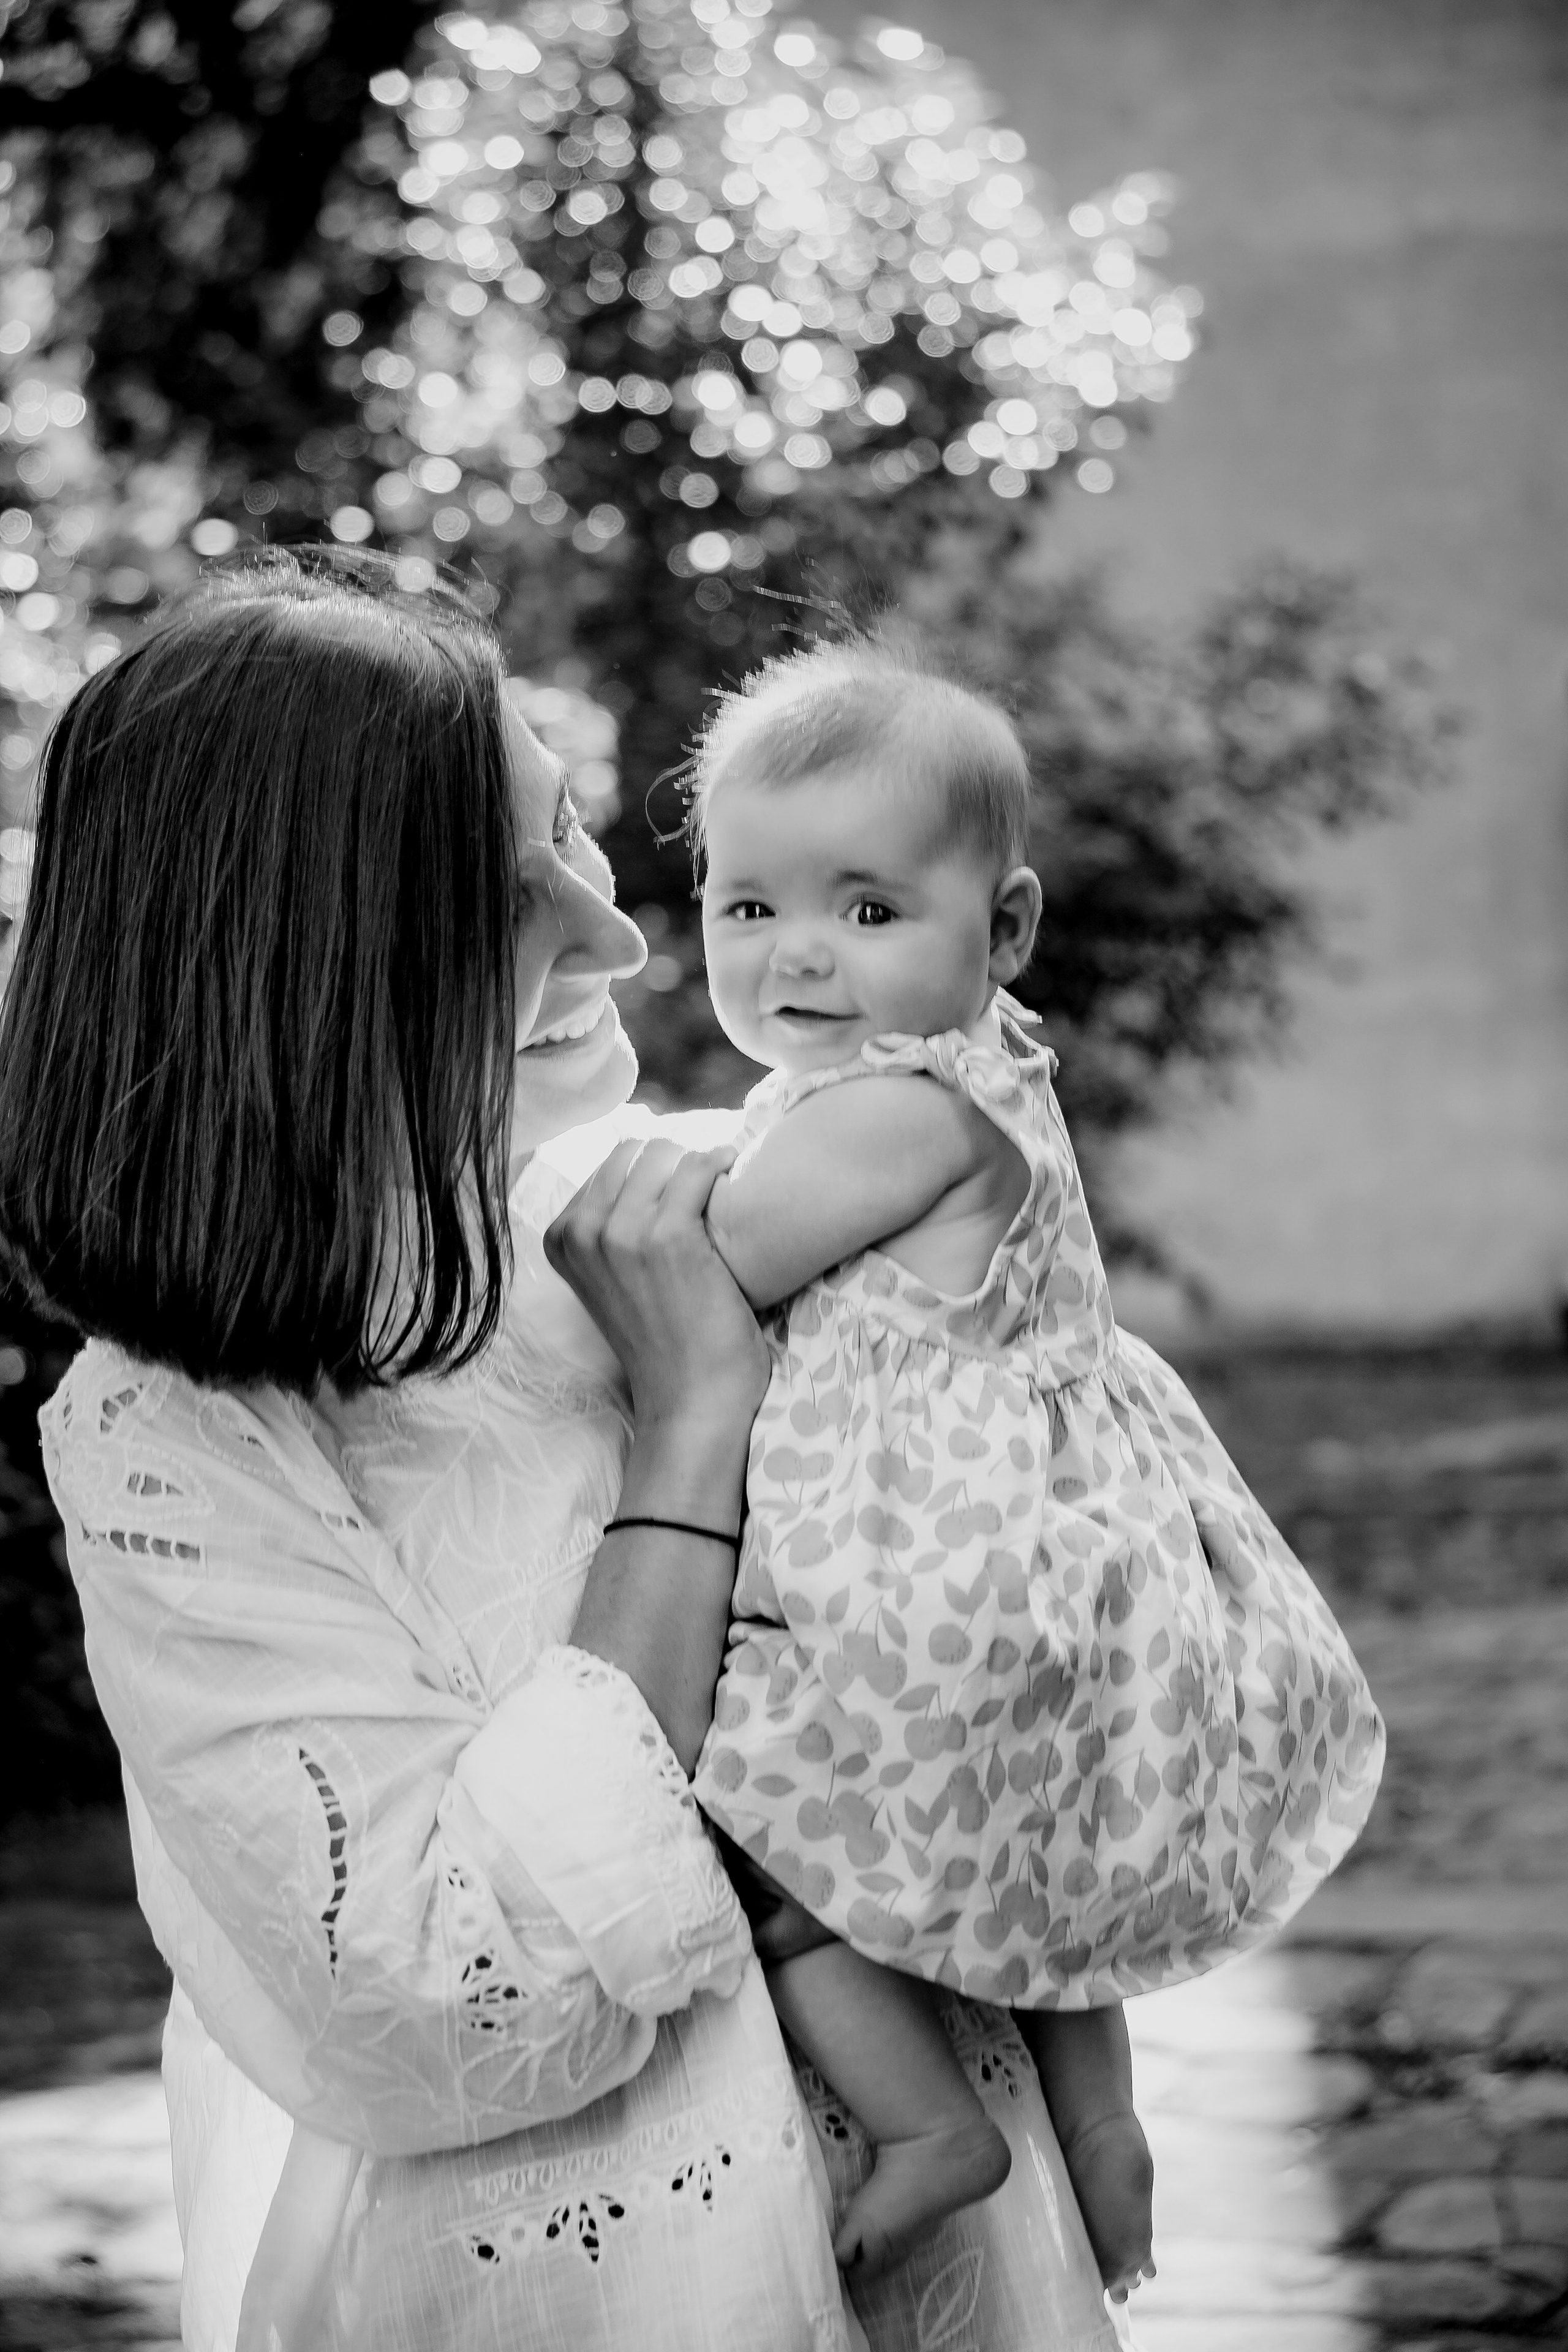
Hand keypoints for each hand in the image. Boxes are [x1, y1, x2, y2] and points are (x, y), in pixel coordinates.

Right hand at [544, 1138, 768, 1437]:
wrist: (692, 1399)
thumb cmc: (666, 1343)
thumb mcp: (613, 1282)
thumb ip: (610, 1231)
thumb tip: (646, 1167)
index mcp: (562, 1239)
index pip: (610, 1163)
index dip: (652, 1169)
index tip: (681, 1188)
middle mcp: (583, 1232)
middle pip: (636, 1150)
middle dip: (675, 1161)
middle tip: (706, 1188)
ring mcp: (621, 1233)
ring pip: (667, 1153)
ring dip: (700, 1164)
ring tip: (722, 1190)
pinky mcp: (668, 1237)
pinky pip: (697, 1168)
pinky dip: (721, 1166)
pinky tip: (734, 1180)